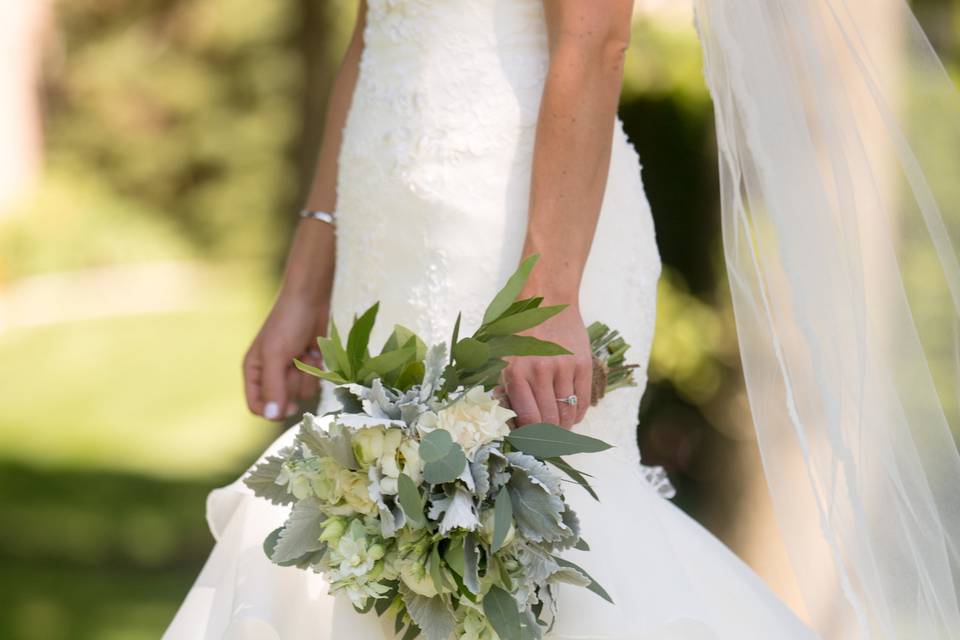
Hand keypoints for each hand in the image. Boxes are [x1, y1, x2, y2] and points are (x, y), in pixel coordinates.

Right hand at [243, 292, 328, 420]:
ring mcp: (291, 370)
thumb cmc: (288, 322)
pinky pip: (314, 382)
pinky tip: (314, 351)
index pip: (256, 405)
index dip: (271, 411)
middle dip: (292, 384)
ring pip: (302, 393)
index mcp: (254, 370)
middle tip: (295, 364)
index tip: (288, 406)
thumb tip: (271, 415)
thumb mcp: (276, 355)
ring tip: (305, 354)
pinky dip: (317, 368)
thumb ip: (273, 386)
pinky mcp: (308, 365)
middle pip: (282, 401)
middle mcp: (270, 373)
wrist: (311, 299)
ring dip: (307, 376)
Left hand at [503, 304, 591, 428]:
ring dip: (564, 427)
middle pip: (549, 421)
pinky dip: (578, 415)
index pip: (528, 420)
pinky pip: (583, 401)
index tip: (530, 442)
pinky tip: (571, 416)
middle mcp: (539, 371)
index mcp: (515, 372)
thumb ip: (504, 388)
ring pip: (568, 414)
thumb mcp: (501, 357)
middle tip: (545, 439)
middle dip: (547, 436)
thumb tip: (509, 423)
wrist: (547, 297)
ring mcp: (563, 367)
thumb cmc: (519, 329)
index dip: (530, 437)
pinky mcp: (582, 363)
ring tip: (558, 428)